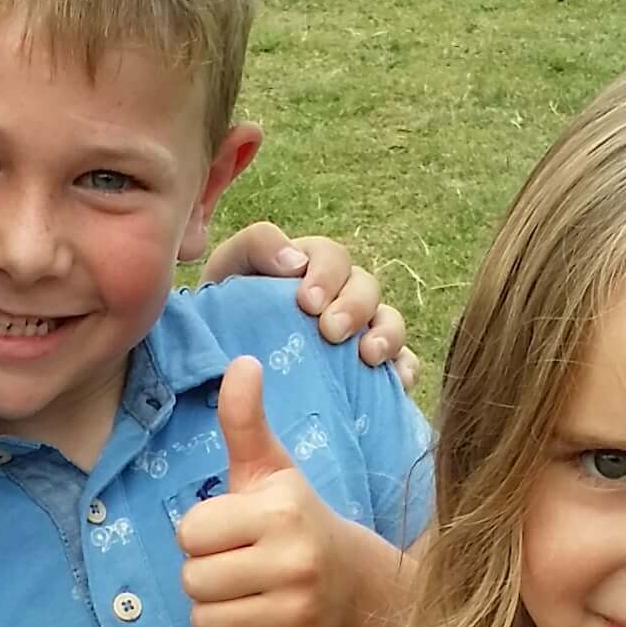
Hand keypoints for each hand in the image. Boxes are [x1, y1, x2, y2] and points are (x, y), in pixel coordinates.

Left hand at [175, 357, 380, 626]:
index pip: (189, 534)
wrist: (352, 581)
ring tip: (248, 592)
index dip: (201, 533)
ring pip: (204, 622)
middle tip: (239, 563)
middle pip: (192, 581)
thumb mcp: (270, 468)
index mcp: (279, 513)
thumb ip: (244, 421)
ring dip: (214, 610)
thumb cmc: (294, 518)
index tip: (232, 530)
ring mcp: (296, 613)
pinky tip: (258, 620)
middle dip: (205, 573)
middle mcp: (293, 563)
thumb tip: (241, 362)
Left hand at [199, 220, 417, 386]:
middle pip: (365, 288)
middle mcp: (341, 294)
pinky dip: (404, 368)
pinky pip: (400, 363)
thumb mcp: (231, 267)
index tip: (307, 302)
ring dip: (386, 334)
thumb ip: (258, 246)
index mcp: (311, 266)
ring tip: (368, 356)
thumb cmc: (226, 311)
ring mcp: (359, 331)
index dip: (326, 274)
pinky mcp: (369, 368)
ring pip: (389, 322)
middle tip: (331, 331)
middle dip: (353, 307)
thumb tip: (295, 261)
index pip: (332, 257)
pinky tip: (398, 380)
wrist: (221, 365)